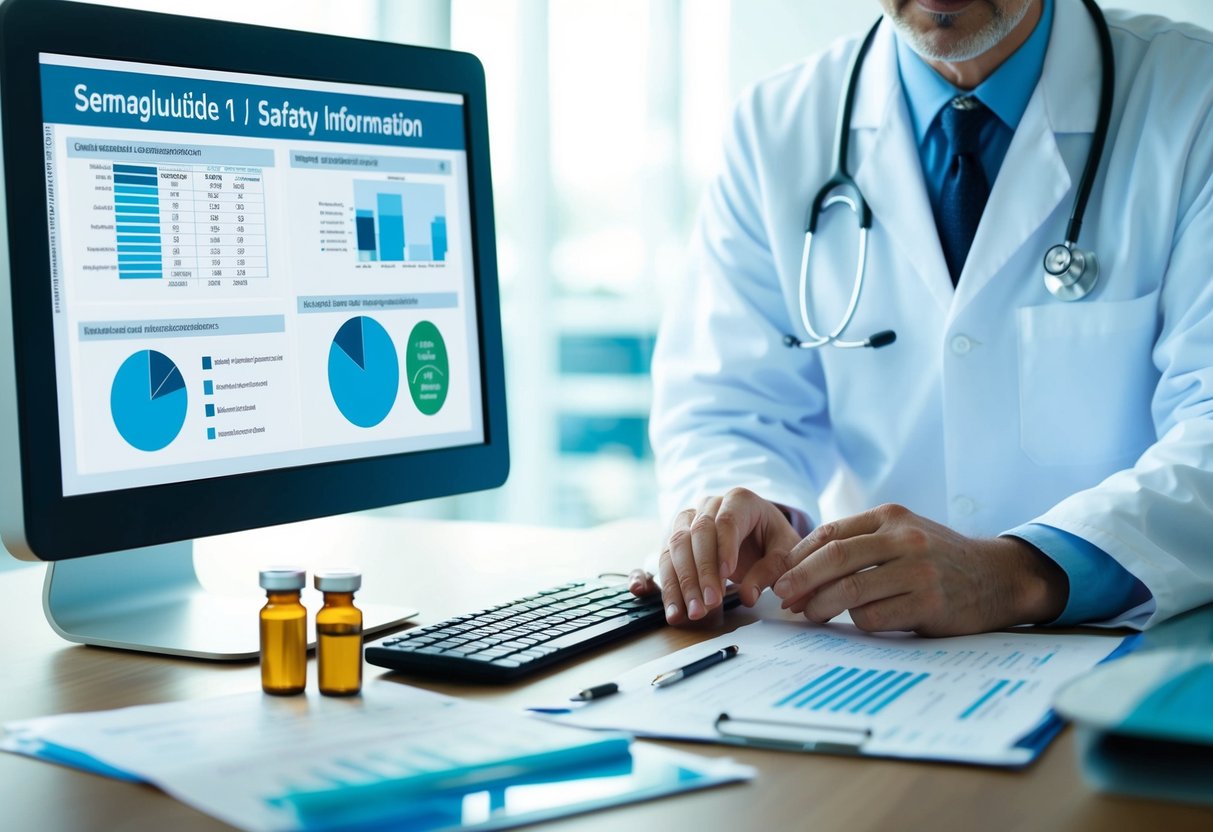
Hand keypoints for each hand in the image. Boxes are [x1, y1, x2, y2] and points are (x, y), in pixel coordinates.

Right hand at [629, 488, 802, 623]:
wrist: (758, 533)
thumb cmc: (772, 540)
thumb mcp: (784, 551)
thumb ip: (771, 570)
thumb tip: (748, 596)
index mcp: (740, 501)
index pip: (727, 520)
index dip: (724, 547)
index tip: (728, 575)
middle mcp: (709, 505)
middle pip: (697, 533)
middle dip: (702, 571)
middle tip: (710, 603)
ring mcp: (688, 519)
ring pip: (676, 546)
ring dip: (682, 583)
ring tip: (694, 612)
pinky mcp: (674, 538)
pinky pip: (665, 561)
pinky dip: (668, 588)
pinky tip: (674, 611)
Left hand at [768, 504, 1067, 635]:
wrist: (998, 576)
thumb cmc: (938, 557)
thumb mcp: (902, 533)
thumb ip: (860, 542)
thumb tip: (800, 567)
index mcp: (891, 516)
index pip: (831, 533)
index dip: (799, 556)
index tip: (781, 574)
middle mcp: (904, 538)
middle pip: (835, 559)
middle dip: (800, 579)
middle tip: (782, 597)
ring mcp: (919, 571)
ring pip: (851, 590)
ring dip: (821, 605)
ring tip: (809, 613)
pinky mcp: (930, 604)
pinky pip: (876, 617)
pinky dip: (858, 621)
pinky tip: (859, 621)